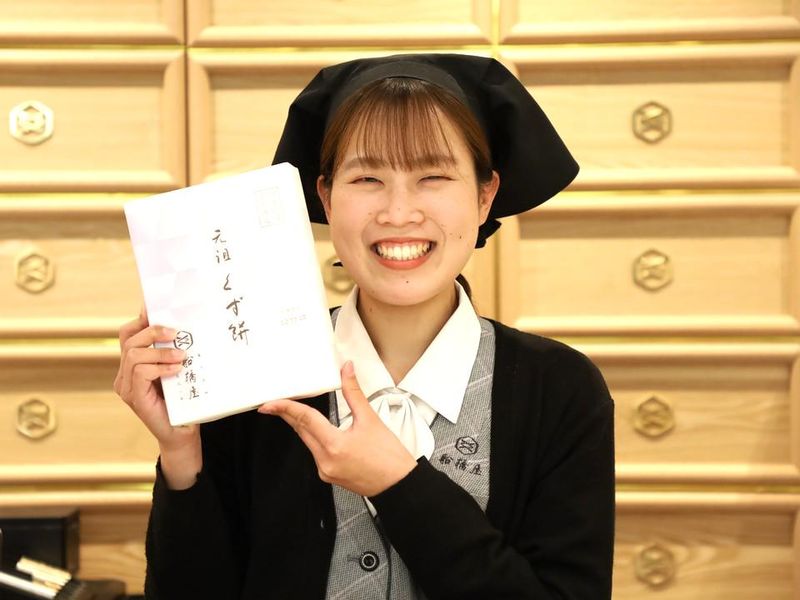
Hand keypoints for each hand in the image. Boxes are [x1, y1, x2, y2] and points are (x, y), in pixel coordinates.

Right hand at [114, 306, 199, 453]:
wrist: (183, 433)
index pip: (129, 333)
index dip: (141, 318)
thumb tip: (182, 325)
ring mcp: (126, 386)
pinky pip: (140, 372)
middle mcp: (124, 374)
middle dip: (153, 330)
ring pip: (134, 354)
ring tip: (182, 356)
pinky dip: (159, 367)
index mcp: (133, 363)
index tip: (155, 307)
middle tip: (176, 333)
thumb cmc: (183, 400)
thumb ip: (174, 350)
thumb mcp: (179, 369)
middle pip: (129, 339)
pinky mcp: (134, 397)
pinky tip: (176, 370)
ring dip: (160, 351)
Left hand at [258, 361, 417, 496]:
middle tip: (273, 403)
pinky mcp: (328, 475)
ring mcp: (325, 470)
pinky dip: (314, 439)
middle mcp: (325, 460)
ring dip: (302, 426)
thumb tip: (347, 370)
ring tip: (295, 411)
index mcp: (335, 445)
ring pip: (307, 442)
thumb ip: (354, 393)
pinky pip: (315, 452)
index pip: (304, 420)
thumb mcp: (371, 419)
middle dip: (288, 415)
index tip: (269, 403)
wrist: (398, 485)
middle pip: (301, 431)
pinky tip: (317, 431)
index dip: (285, 408)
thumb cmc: (389, 457)